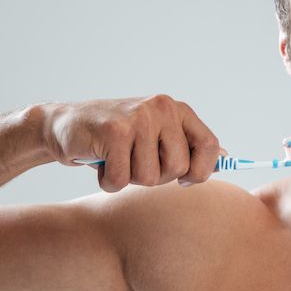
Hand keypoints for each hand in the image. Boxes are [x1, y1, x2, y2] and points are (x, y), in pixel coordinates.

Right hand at [40, 95, 222, 191]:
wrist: (63, 125)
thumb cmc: (114, 137)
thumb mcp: (157, 135)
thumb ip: (189, 145)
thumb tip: (228, 159)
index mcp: (177, 110)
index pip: (210, 146)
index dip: (200, 171)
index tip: (184, 179)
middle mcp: (162, 108)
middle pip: (179, 168)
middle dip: (156, 177)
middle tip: (135, 163)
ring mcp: (139, 118)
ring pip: (150, 177)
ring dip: (129, 179)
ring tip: (116, 160)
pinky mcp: (114, 132)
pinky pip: (122, 180)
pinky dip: (108, 182)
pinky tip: (101, 163)